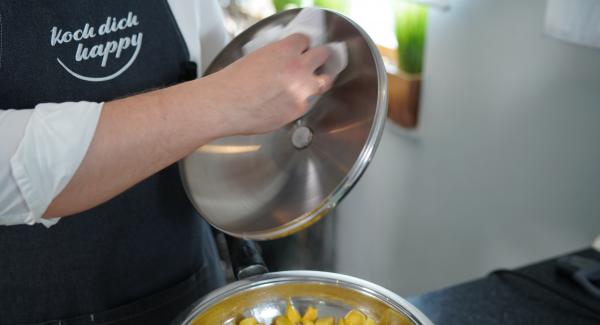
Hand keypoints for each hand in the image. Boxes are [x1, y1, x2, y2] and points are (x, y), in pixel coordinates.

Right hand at [207, 33, 333, 135]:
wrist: (225, 105)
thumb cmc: (232, 82)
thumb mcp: (257, 56)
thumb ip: (278, 55)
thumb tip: (286, 60)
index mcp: (285, 49)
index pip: (305, 40)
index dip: (303, 46)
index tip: (303, 49)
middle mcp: (298, 67)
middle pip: (323, 56)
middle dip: (319, 58)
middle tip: (316, 63)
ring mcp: (301, 89)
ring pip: (323, 82)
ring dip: (316, 82)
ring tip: (308, 85)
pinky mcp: (299, 108)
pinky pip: (307, 103)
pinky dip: (300, 102)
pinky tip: (287, 103)